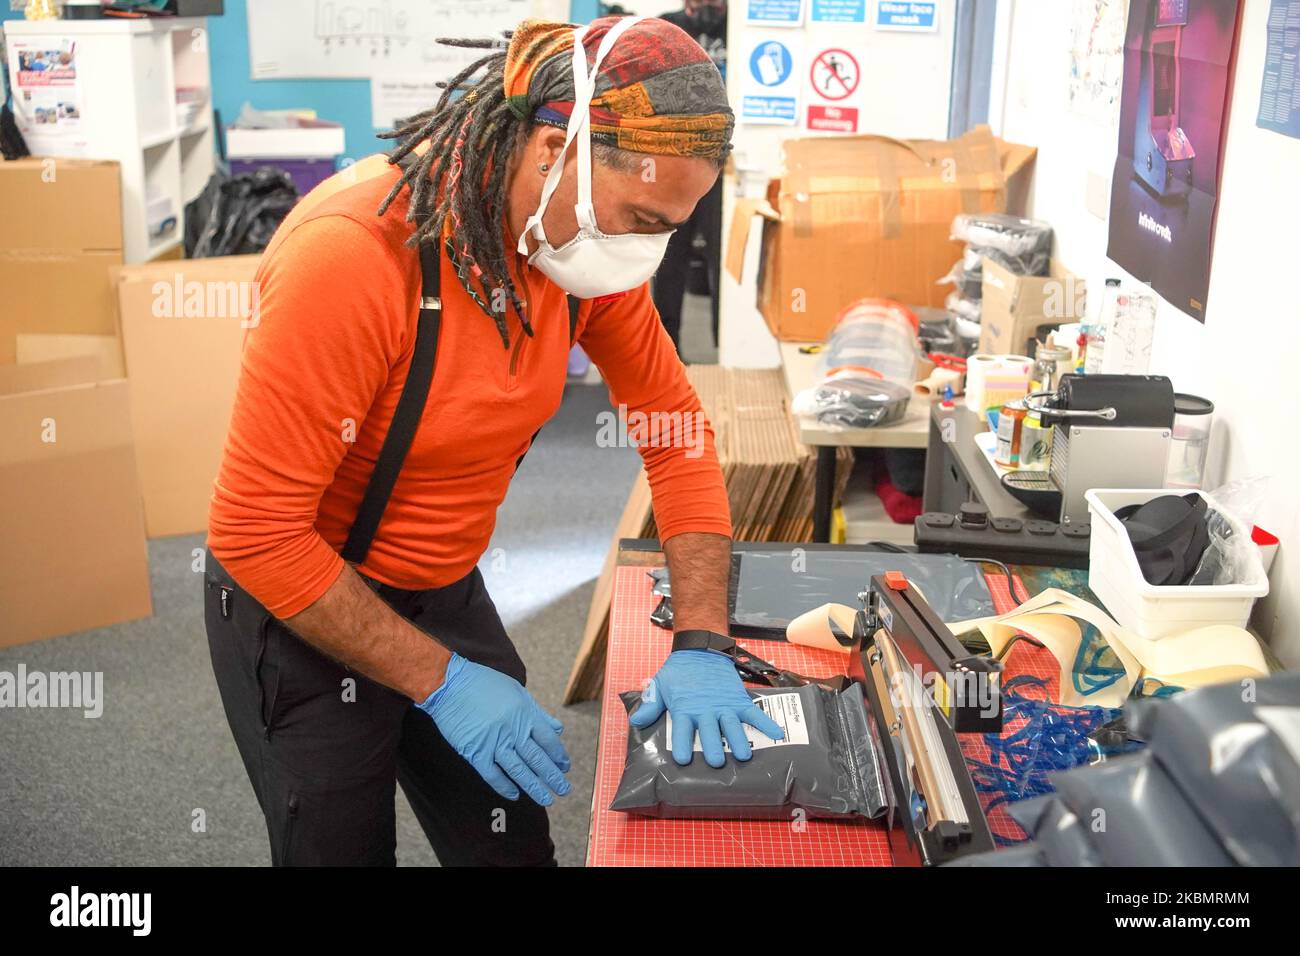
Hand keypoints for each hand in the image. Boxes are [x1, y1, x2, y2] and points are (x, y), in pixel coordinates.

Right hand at [418, 654, 571, 805]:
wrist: (449, 685)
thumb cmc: (484, 684)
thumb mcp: (517, 691)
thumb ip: (538, 712)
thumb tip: (558, 729)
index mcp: (525, 714)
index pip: (548, 740)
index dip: (559, 756)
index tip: (565, 767)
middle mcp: (513, 730)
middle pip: (537, 759)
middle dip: (552, 777)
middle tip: (564, 790)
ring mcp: (494, 742)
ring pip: (519, 771)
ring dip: (534, 787)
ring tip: (546, 800)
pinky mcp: (475, 752)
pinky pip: (493, 775)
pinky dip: (504, 786)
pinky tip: (514, 795)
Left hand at [628, 650, 784, 766]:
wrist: (701, 648)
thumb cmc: (679, 672)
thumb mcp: (660, 686)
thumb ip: (650, 705)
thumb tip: (635, 723)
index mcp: (685, 709)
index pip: (683, 731)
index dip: (683, 746)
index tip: (683, 759)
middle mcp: (706, 710)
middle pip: (711, 733)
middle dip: (714, 748)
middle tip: (716, 762)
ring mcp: (724, 706)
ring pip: (733, 726)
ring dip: (739, 741)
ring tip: (743, 755)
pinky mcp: (739, 700)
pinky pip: (755, 714)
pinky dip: (767, 723)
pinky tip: (776, 734)